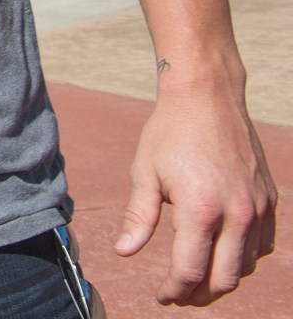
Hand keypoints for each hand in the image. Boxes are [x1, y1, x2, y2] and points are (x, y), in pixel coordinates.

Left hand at [115, 88, 277, 304]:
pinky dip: (243, 258)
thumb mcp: (144, 172)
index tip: (161, 297)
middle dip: (199, 295)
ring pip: (246, 266)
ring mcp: (258, 208)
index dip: (174, 291)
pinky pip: (262, 246)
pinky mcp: (269, 200)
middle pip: (224, 279)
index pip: (190, 271)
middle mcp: (236, 213)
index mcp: (200, 209)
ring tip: (196, 276)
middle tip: (178, 295)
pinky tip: (222, 253)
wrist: (206, 98)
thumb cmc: (169, 133)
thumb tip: (124, 252)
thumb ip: (137, 218)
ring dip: (221, 279)